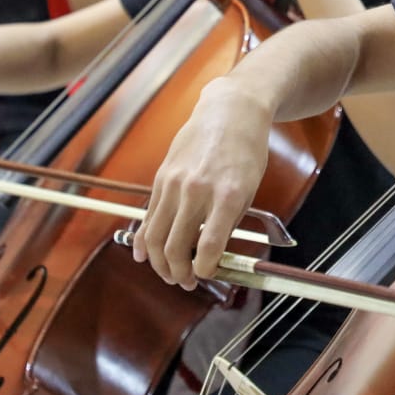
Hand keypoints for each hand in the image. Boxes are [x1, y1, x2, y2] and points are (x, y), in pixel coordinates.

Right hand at [133, 79, 272, 288]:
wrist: (230, 112)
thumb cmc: (246, 151)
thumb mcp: (250, 189)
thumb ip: (230, 223)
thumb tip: (212, 256)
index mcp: (227, 195)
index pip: (208, 247)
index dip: (204, 270)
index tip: (206, 276)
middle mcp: (197, 190)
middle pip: (175, 246)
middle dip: (179, 273)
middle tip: (185, 283)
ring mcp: (175, 183)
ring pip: (155, 236)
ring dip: (159, 263)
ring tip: (169, 274)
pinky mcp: (161, 178)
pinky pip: (148, 216)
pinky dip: (144, 241)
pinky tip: (144, 255)